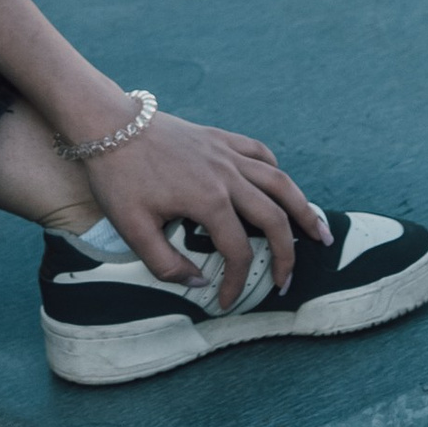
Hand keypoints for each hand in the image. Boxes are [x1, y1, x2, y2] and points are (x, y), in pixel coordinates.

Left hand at [85, 108, 329, 310]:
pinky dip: (276, 172)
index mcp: (209, 201)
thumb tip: (199, 282)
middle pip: (275, 218)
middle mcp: (228, 176)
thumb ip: (166, 264)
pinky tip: (281, 187)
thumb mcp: (133, 229)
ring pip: (280, 182)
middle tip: (287, 281)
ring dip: (303, 209)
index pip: (238, 251)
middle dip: (287, 254)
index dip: (236, 282)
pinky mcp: (219, 138)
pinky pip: (260, 154)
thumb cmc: (118, 177)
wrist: (108, 124)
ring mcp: (226, 154)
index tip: (226, 302)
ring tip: (320, 233)